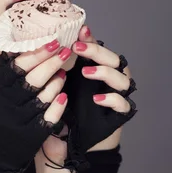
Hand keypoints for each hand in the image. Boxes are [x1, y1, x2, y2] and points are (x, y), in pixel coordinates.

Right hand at [0, 40, 70, 172]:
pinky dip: (58, 106)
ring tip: (63, 71)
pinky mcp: (31, 136)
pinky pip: (49, 118)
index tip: (51, 41)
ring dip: (56, 82)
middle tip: (64, 50)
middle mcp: (7, 104)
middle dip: (51, 62)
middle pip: (33, 79)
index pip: (17, 66)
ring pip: (43, 97)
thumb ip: (1, 73)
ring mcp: (19, 120)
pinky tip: (64, 96)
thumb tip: (16, 48)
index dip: (36, 53)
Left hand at [34, 24, 135, 171]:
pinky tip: (96, 98)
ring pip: (123, 78)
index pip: (99, 48)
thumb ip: (60, 65)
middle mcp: (112, 79)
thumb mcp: (60, 85)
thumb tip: (48, 41)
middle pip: (114, 59)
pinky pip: (123, 103)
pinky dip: (111, 99)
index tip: (79, 30)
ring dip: (105, 72)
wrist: (72, 142)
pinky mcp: (120, 114)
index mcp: (98, 68)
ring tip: (85, 72)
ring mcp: (119, 95)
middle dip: (96, 51)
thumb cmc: (66, 108)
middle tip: (77, 47)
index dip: (91, 38)